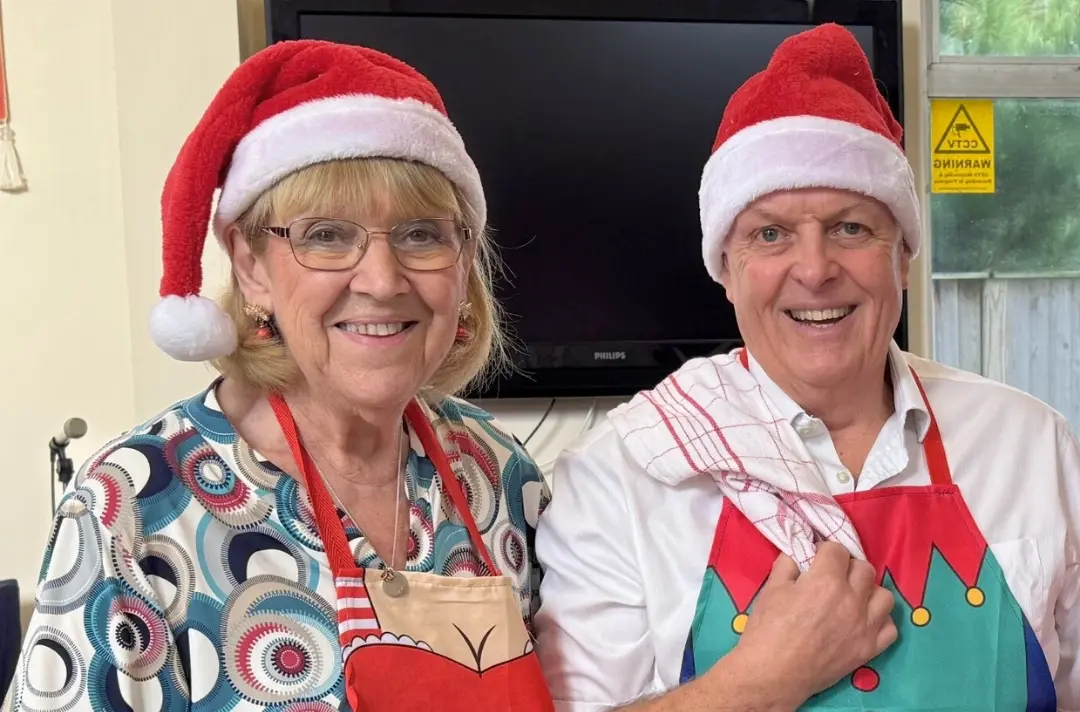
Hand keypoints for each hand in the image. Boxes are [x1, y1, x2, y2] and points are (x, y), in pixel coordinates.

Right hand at [724, 542, 896, 707]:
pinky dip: (879, 620)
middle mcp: (852, 600)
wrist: (772, 674)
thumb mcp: (771, 588)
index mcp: (826, 581)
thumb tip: (800, 553)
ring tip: (852, 598)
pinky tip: (862, 621)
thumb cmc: (767, 630)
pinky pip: (890, 627)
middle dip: (847, 567)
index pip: (837, 550)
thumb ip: (789, 564)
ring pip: (884, 595)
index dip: (824, 551)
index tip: (816, 559)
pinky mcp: (870, 649)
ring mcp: (865, 626)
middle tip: (832, 576)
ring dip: (869, 592)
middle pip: (865, 568)